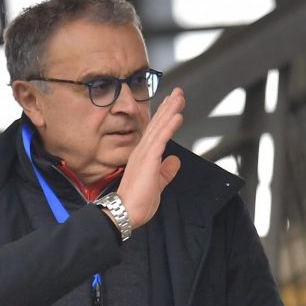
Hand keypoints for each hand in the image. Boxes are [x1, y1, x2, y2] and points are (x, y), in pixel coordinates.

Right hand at [115, 87, 183, 228]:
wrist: (125, 212)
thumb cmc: (137, 202)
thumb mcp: (158, 184)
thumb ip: (166, 171)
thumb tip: (175, 160)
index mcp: (143, 157)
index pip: (156, 133)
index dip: (165, 118)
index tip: (172, 106)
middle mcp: (142, 152)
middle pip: (157, 125)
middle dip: (168, 108)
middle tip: (178, 93)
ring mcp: (144, 154)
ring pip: (159, 128)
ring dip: (170, 111)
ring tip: (180, 98)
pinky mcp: (148, 159)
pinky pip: (161, 139)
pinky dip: (169, 126)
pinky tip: (177, 115)